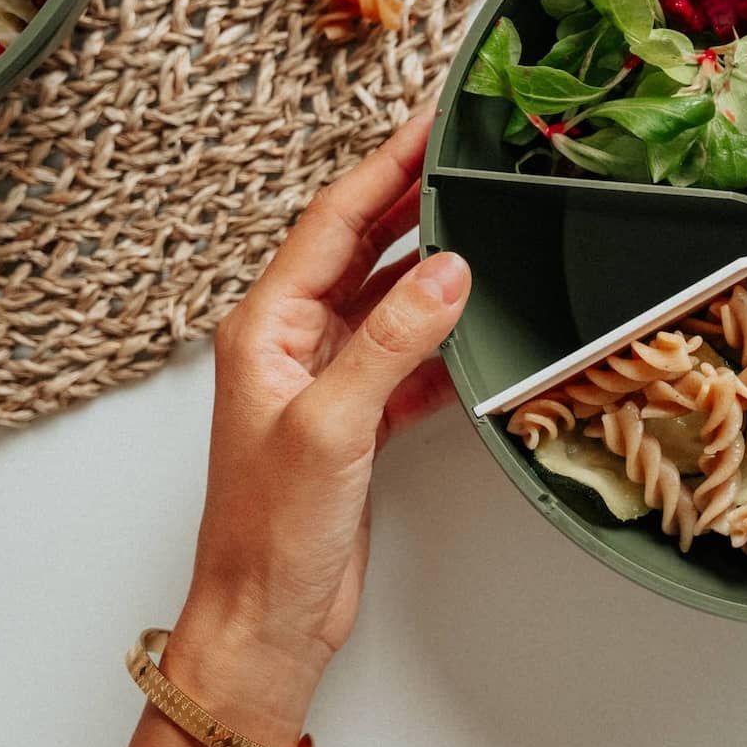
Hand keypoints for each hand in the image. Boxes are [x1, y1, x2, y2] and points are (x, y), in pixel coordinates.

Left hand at [166, 109, 469, 743]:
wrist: (265, 620)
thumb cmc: (269, 535)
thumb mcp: (331, 426)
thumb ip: (392, 342)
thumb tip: (448, 271)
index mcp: (265, 327)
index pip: (335, 223)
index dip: (386, 167)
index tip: (431, 125)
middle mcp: (290, 343)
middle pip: (360, 248)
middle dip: (411, 197)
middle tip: (464, 153)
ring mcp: (323, 381)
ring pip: (386, 299)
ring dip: (430, 263)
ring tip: (480, 220)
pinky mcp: (354, 420)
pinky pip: (404, 356)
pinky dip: (442, 337)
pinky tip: (477, 326)